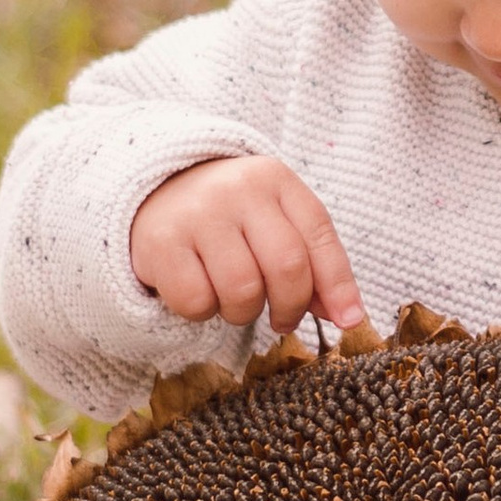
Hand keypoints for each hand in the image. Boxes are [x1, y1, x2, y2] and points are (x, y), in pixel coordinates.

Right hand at [128, 158, 365, 336]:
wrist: (151, 191)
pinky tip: (198, 289)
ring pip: (243, 291)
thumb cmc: (228, 217)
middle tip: (282, 319)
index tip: (350, 321)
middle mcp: (237, 189)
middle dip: (290, 307)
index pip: (318, 235)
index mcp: (274, 179)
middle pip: (287, 267)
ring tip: (232, 297)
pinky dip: (202, 312)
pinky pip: (197, 302)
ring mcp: (197, 213)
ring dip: (242, 313)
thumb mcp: (273, 222)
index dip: (339, 285)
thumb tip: (346, 316)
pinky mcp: (160, 242)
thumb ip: (311, 263)